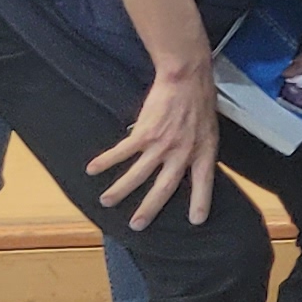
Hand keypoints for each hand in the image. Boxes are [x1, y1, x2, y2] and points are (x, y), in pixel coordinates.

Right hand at [90, 61, 219, 229]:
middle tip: (136, 225)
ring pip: (138, 174)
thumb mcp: (208, 128)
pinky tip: (92, 169)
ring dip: (121, 190)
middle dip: (150, 208)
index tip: (196, 221)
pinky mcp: (144, 133)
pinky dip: (106, 161)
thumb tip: (180, 162)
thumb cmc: (200, 100)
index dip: (201, 201)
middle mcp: (183, 152)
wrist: (187, 77)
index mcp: (203, 151)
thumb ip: (196, 148)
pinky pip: (122, 152)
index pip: (204, 182)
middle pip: (165, 187)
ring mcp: (162, 144)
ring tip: (106, 201)